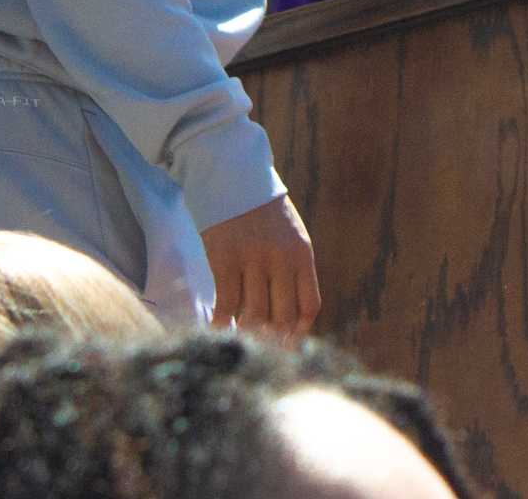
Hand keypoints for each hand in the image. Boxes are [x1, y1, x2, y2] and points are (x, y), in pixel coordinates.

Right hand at [199, 194, 320, 341]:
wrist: (234, 178)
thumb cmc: (264, 213)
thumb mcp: (291, 237)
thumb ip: (292, 272)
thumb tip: (288, 319)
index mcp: (302, 255)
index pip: (309, 305)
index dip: (299, 332)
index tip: (287, 344)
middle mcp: (281, 259)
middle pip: (282, 315)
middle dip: (272, 338)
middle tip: (261, 348)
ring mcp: (253, 260)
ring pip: (254, 314)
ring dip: (247, 332)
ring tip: (240, 338)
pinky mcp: (224, 260)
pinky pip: (226, 303)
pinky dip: (222, 322)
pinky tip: (218, 327)